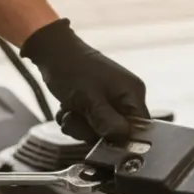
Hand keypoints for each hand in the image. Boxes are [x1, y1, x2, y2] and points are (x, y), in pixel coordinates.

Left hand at [19, 19, 149, 141]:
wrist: (51, 52)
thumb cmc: (72, 69)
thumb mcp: (89, 98)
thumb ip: (107, 121)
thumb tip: (122, 141)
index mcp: (132, 94)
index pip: (141, 128)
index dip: (124, 139)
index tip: (102, 137)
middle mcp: (125, 98)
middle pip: (117, 133)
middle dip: (92, 130)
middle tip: (75, 116)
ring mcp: (110, 102)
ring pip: (100, 130)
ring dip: (79, 125)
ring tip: (68, 110)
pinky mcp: (96, 104)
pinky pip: (88, 124)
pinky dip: (74, 120)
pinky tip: (66, 109)